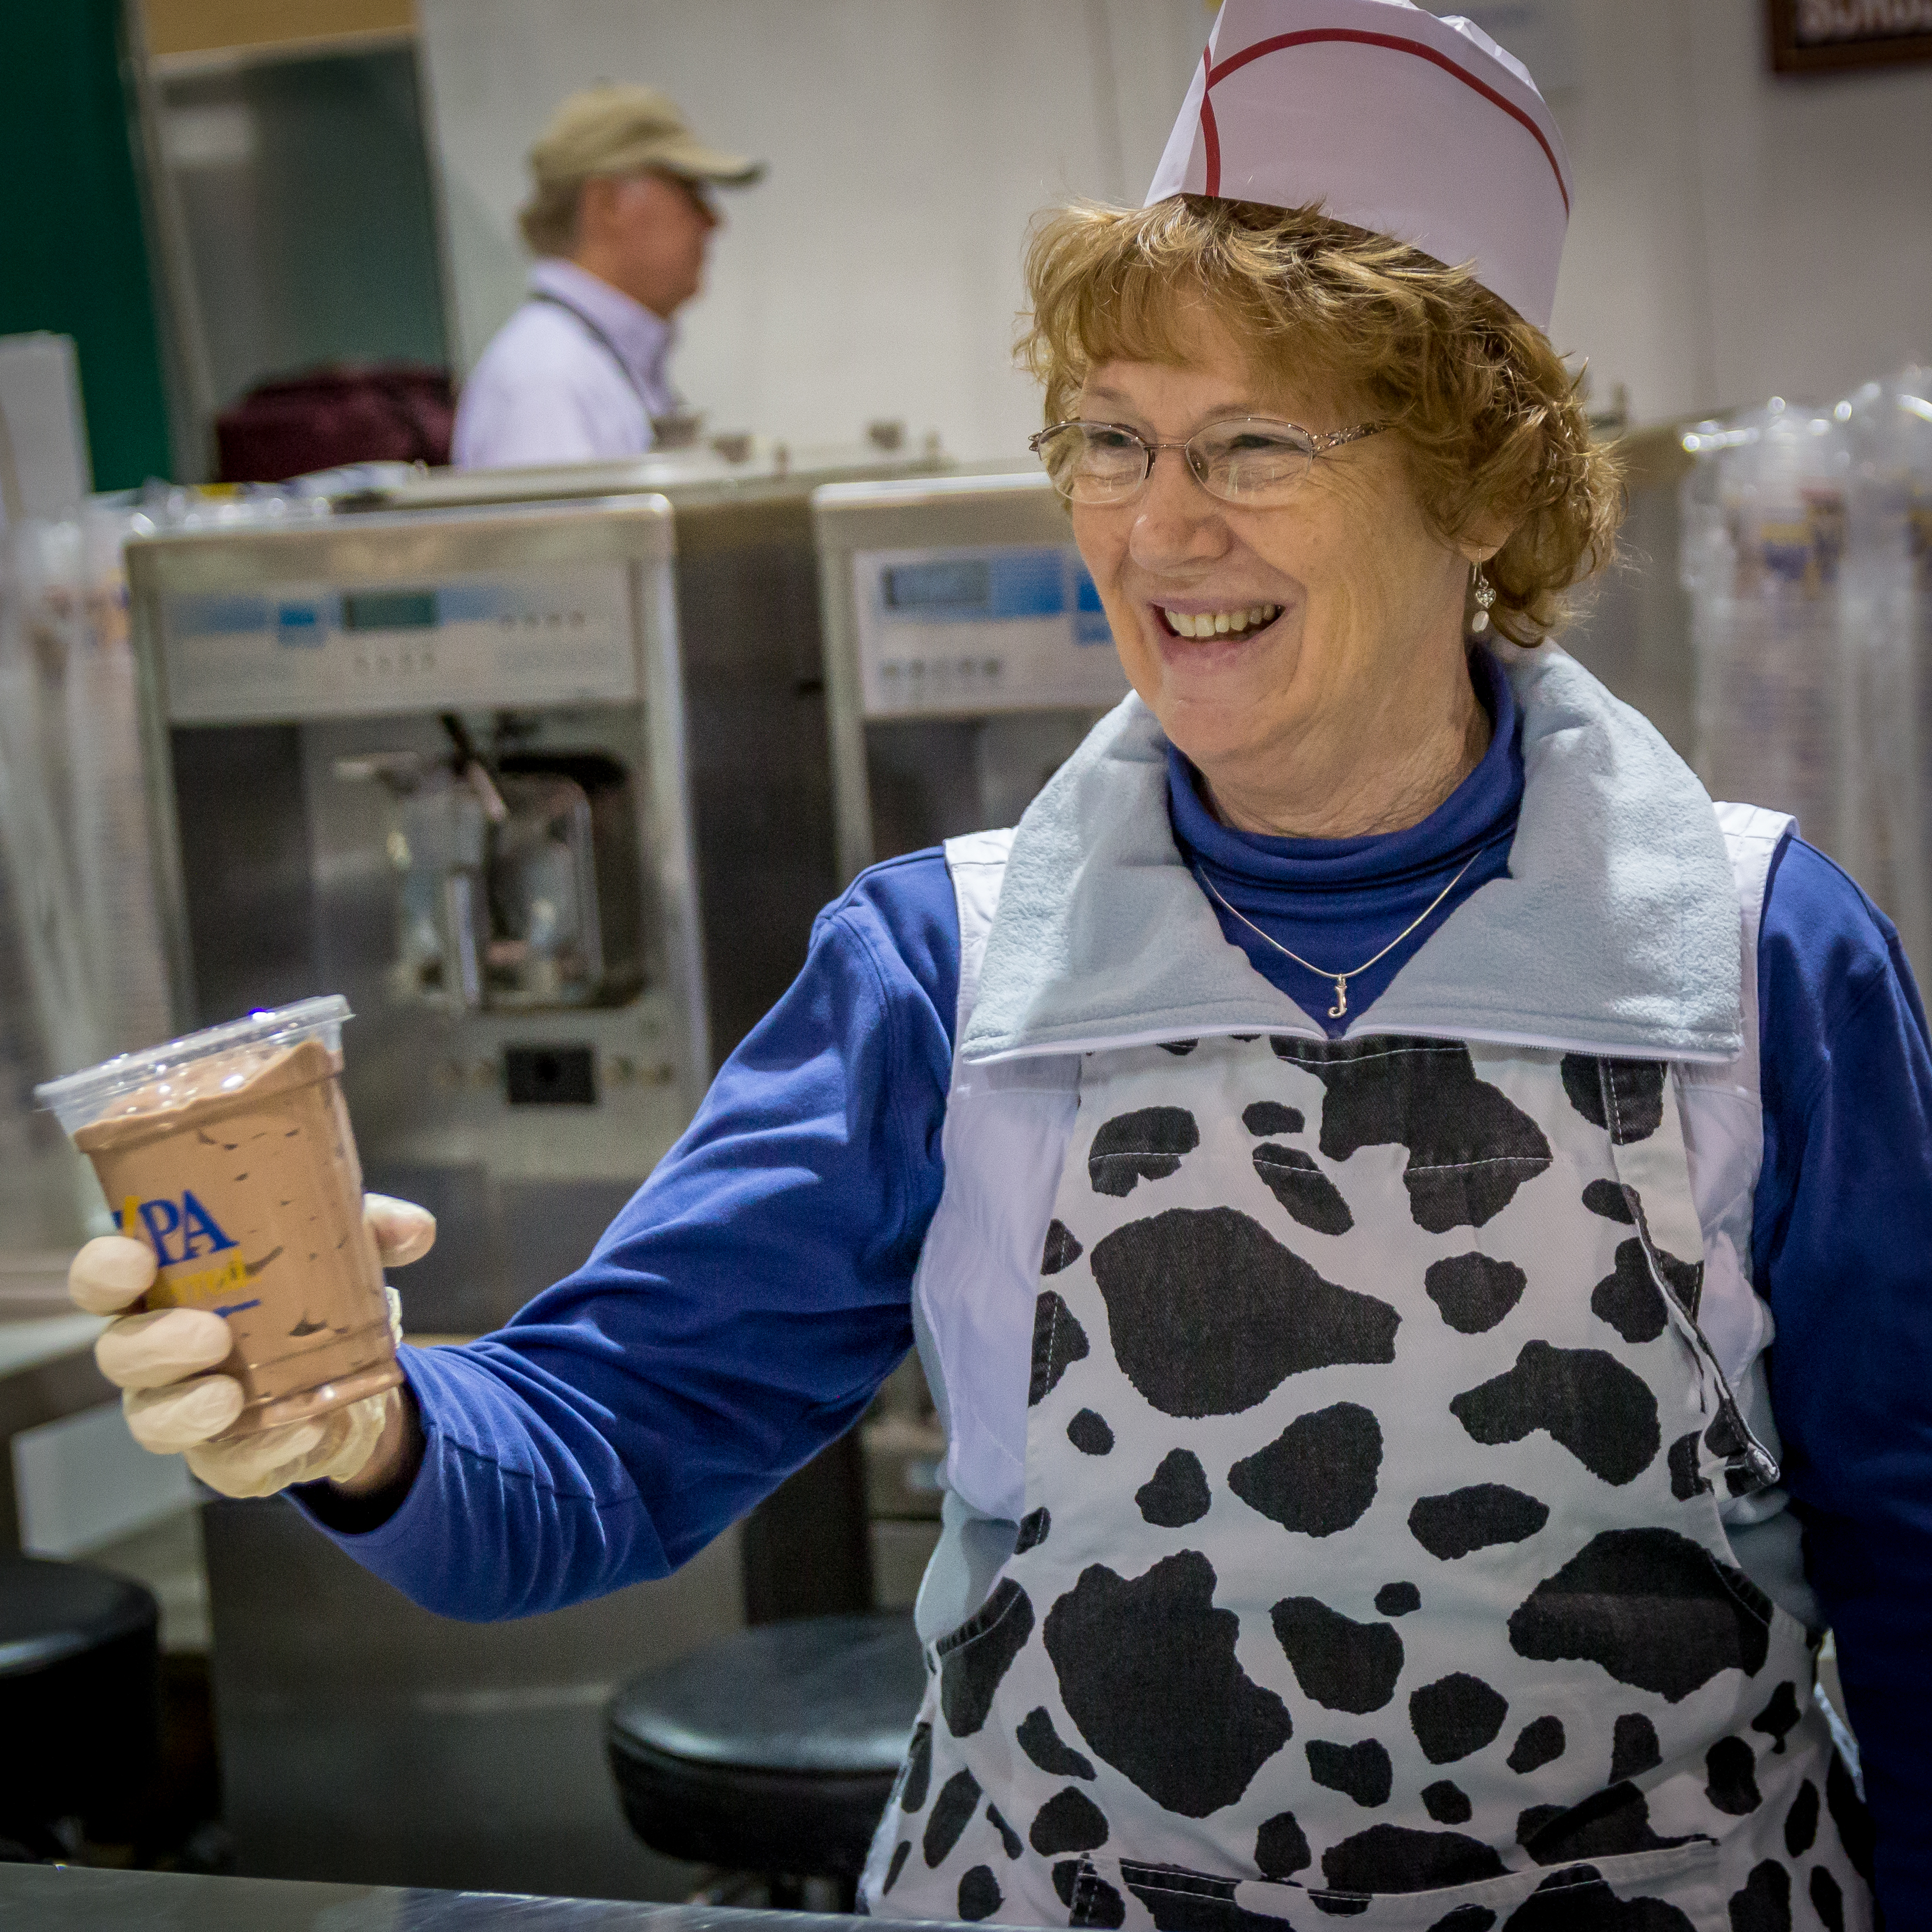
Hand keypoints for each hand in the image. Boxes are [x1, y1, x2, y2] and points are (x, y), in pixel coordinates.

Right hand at [71, 1194, 435, 1499]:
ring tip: (229, 1397)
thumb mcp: (339, 1251)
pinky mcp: (223, 1457)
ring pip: (153, 1419)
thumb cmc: (310, 1296)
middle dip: (154, 1345)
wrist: (349, 1376)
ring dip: (188, 1409)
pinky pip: (228, 1463)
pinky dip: (266, 1446)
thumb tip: (416, 1230)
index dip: (106, 1269)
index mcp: (167, 1287)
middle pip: (120, 1352)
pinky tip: (300, 1428)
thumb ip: (371, 1230)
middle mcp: (158, 1351)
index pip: (107, 1278)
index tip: (134, 1257)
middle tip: (209, 1334)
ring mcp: (183, 1409)